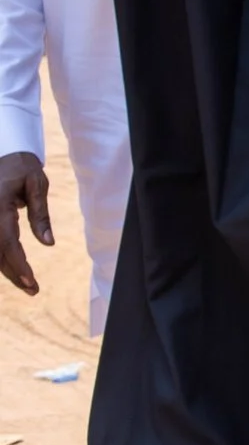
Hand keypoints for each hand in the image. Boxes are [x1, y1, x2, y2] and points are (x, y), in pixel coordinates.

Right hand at [0, 152, 52, 295]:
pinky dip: (1, 258)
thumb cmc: (22, 168)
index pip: (7, 243)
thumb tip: (48, 243)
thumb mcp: (37, 185)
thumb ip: (41, 214)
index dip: (18, 265)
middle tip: (33, 290)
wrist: (4, 154)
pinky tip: (14, 269)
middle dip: (13, 273)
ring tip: (27, 284)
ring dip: (6, 269)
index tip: (31, 282)